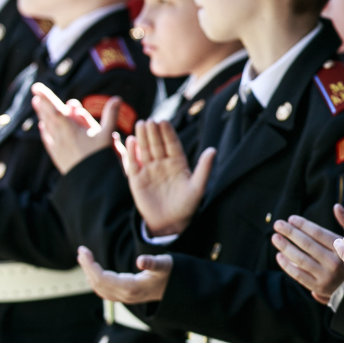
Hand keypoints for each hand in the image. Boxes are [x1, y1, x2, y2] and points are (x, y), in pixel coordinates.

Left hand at [31, 82, 116, 173]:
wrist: (90, 181)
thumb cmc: (99, 157)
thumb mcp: (107, 134)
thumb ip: (110, 115)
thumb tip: (117, 98)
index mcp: (69, 128)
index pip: (53, 108)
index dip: (45, 97)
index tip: (36, 87)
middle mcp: (59, 136)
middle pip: (47, 116)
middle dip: (42, 104)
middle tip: (36, 94)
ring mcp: (57, 146)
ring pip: (46, 127)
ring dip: (41, 115)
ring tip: (37, 106)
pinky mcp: (57, 156)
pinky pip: (48, 140)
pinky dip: (44, 131)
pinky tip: (42, 128)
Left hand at [77, 246, 171, 302]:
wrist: (176, 289)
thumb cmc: (170, 274)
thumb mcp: (165, 264)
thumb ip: (153, 263)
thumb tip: (141, 261)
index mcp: (131, 288)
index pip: (102, 278)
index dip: (90, 265)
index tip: (83, 251)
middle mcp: (125, 296)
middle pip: (97, 283)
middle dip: (87, 266)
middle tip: (81, 250)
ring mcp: (123, 298)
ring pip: (98, 288)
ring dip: (89, 273)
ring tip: (84, 258)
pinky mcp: (124, 297)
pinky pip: (103, 291)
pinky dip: (95, 280)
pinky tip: (92, 271)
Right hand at [121, 120, 213, 236]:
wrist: (169, 222)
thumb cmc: (187, 205)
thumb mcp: (198, 186)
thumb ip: (204, 168)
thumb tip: (213, 150)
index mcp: (178, 162)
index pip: (172, 144)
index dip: (168, 133)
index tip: (164, 121)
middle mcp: (163, 163)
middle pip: (158, 144)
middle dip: (154, 132)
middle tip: (150, 120)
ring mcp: (149, 170)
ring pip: (145, 150)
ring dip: (143, 137)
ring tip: (141, 124)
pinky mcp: (137, 178)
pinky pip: (133, 163)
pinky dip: (131, 152)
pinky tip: (130, 141)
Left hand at [273, 205, 343, 303]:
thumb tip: (336, 207)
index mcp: (343, 249)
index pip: (319, 234)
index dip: (303, 225)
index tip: (291, 218)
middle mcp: (335, 263)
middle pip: (307, 245)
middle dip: (290, 232)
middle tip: (278, 224)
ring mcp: (326, 276)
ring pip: (300, 259)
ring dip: (285, 247)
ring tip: (275, 237)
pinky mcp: (319, 287)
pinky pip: (298, 275)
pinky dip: (287, 265)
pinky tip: (279, 256)